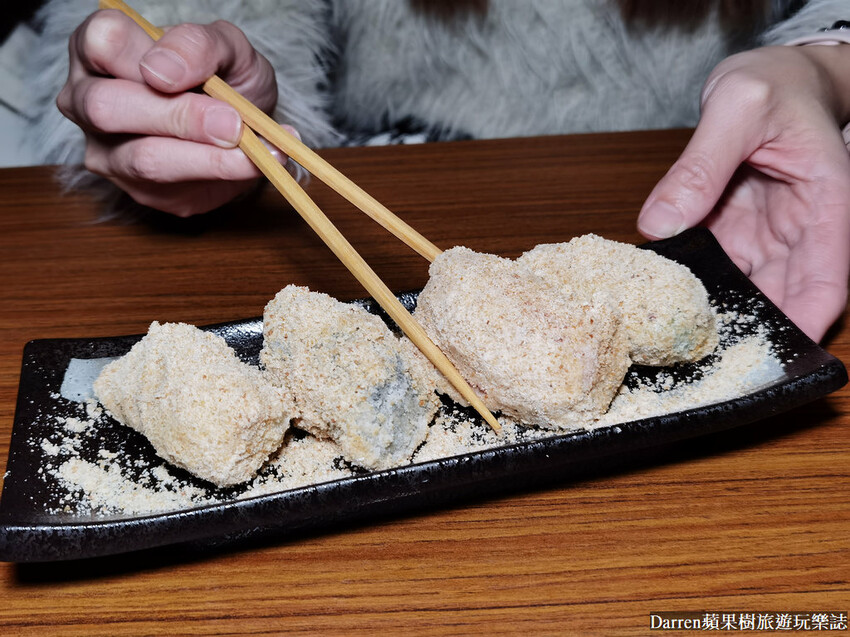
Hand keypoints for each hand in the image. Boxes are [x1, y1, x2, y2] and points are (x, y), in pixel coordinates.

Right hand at [57, 9, 286, 215]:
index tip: (200, 77)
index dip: (150, 58)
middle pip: (106, 108)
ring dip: (205, 156)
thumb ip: (197, 44)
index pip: (104, 42)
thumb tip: (163, 71)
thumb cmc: (225, 75)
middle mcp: (87, 100)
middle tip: (234, 123)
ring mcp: (106, 151)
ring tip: (250, 149)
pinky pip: (171, 190)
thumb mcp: (226, 45)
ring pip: (141, 159)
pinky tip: (250, 163)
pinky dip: (219, 176)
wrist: (247, 123)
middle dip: (179, 118)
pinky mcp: (138, 190)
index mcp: (101, 49)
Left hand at [638, 46, 849, 341]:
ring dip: (718, 313)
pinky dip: (694, 284)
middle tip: (708, 364)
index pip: (827, 279)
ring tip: (678, 342)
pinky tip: (664, 301)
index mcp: (826, 203)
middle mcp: (798, 230)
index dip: (806, 322)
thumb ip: (701, 164)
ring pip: (746, 288)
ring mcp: (764, 235)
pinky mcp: (734, 232)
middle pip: (784, 297)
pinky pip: (715, 266)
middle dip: (752, 331)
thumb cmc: (773, 83)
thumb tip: (660, 224)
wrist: (770, 77)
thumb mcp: (737, 107)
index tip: (779, 358)